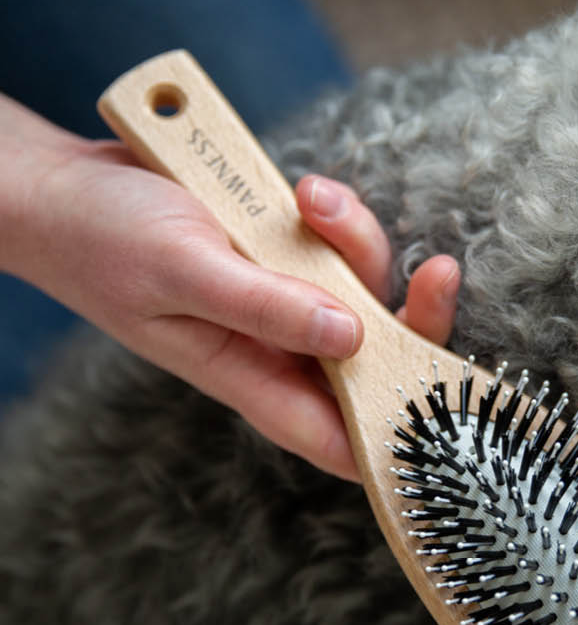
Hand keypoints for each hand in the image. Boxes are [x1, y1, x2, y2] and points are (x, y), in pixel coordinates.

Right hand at [0, 95, 459, 481]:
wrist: (72, 186)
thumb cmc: (107, 240)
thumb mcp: (185, 272)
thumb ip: (267, 308)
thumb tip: (351, 336)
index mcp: (257, 380)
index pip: (346, 438)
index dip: (404, 438)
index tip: (458, 412)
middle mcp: (283, 350)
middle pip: (381, 359)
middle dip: (416, 317)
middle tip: (439, 271)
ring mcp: (289, 303)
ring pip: (367, 290)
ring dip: (358, 242)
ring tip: (310, 196)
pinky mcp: (290, 259)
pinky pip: (342, 245)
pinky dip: (337, 217)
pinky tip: (305, 191)